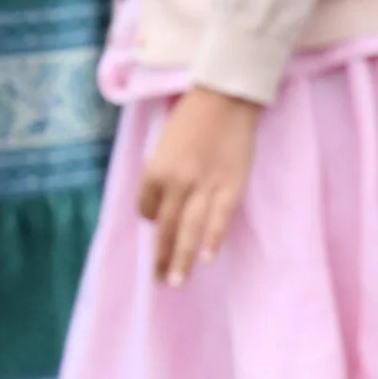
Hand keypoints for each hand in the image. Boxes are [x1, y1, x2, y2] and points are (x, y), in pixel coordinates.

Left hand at [137, 87, 260, 286]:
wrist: (225, 97)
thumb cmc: (192, 115)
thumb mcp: (165, 142)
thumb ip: (162, 172)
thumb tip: (160, 202)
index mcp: (155, 168)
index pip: (146, 205)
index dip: (149, 219)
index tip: (154, 226)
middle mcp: (176, 181)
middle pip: (164, 226)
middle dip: (161, 255)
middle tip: (159, 281)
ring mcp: (204, 186)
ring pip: (189, 229)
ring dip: (181, 258)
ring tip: (177, 281)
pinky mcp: (231, 185)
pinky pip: (219, 218)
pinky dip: (212, 238)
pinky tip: (206, 258)